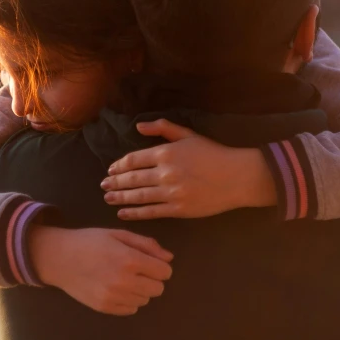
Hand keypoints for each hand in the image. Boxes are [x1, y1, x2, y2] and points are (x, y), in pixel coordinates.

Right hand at [29, 225, 172, 315]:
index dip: (161, 266)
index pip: (164, 272)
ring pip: (145, 300)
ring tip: (125, 277)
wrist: (59, 257)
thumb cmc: (90, 241)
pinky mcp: (105, 307)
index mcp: (129, 259)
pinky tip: (117, 287)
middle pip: (158, 288)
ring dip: (140, 289)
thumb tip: (168, 258)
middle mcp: (124, 281)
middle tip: (138, 269)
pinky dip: (129, 300)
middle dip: (152, 278)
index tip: (151, 262)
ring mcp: (113, 296)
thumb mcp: (118, 234)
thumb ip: (146, 244)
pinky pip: (131, 309)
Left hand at [101, 119, 276, 219]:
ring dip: (120, 198)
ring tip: (108, 199)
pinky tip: (123, 213)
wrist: (236, 177)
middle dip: (115, 183)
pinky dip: (134, 213)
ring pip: (138, 196)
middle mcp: (165, 173)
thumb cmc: (212, 153)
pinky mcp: (178, 210)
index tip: (110, 170)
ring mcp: (171, 193)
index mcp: (166, 152)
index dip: (119, 166)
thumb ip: (162, 128)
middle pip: (132, 179)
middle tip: (103, 186)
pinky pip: (151, 212)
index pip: (134, 159)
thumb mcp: (188, 134)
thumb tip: (138, 126)